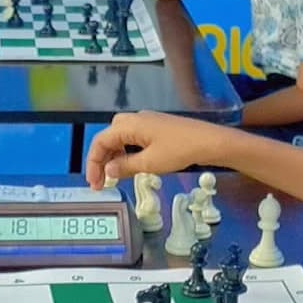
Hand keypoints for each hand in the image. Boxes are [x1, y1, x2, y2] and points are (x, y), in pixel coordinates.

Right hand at [85, 111, 230, 187]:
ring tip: (113, 176)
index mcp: (130, 125)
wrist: (210, 141)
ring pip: (120, 138)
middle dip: (101, 159)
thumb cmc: (180, 150)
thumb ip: (125, 166)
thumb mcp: (150, 163)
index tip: (94, 184)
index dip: (93, 163)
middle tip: (101, 181)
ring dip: (113, 156)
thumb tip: (109, 171)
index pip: (100, 141)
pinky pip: (132, 138)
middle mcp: (135, 119)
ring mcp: (146, 122)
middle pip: (108, 137)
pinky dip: (126, 152)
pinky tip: (130, 165)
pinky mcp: (156, 127)